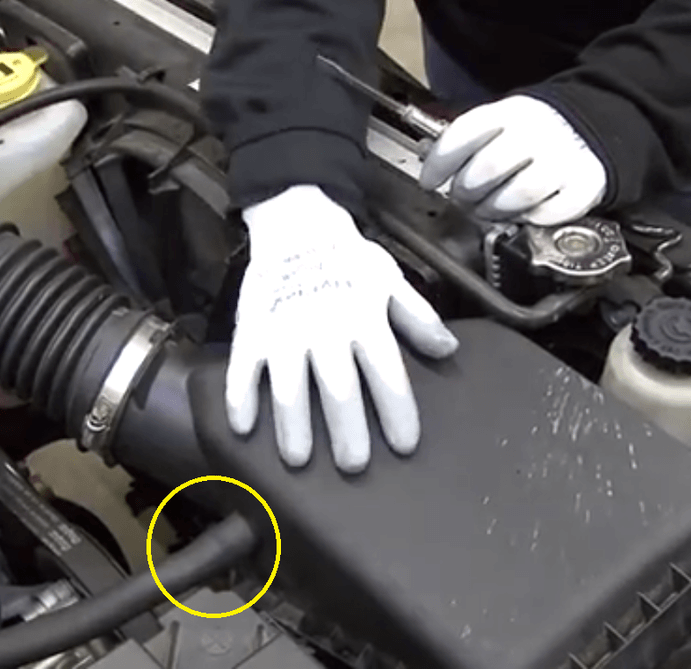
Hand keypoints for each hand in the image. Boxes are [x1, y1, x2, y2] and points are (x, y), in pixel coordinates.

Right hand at [226, 185, 458, 472]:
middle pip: (339, 389)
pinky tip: (244, 428)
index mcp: (364, 321)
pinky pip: (243, 369)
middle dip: (347, 431)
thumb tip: (449, 350)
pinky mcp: (253, 330)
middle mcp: (325, 330)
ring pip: (289, 386)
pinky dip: (241, 398)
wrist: (298, 223)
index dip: (397, 412)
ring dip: (293, 425)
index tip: (404, 445)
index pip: (387, 374)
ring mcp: (284, 332)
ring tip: (299, 459)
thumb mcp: (391, 281)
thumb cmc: (349, 258)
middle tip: (354, 465)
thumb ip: (418, 318)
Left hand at [420, 95, 607, 225]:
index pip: (465, 133)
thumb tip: (431, 171)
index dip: (440, 163)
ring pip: (519, 193)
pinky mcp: (584, 185)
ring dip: (495, 209)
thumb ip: (468, 144)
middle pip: (489, 167)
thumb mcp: (500, 124)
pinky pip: (550, 213)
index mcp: (511, 112)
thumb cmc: (534, 134)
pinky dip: (530, 218)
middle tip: (463, 198)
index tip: (429, 181)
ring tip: (489, 209)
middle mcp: (538, 132)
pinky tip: (522, 212)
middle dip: (466, 191)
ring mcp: (564, 158)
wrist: (590, 130)